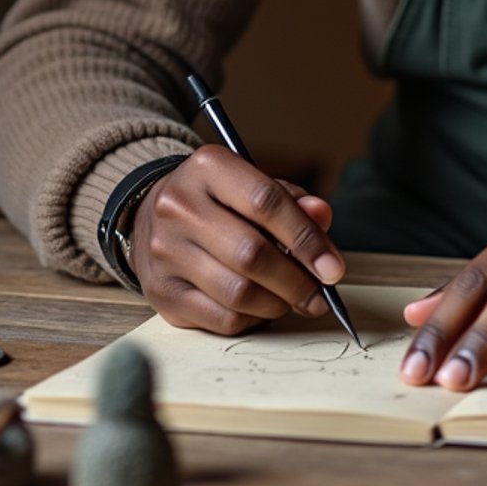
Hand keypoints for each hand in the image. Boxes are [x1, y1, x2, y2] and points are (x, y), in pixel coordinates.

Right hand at [129, 144, 346, 334]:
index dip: (306, 238)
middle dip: (297, 281)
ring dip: (278, 303)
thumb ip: (292, 201)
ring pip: (238, 292)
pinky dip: (253, 319)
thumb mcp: (253, 185)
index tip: (333, 268)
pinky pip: (221, 317)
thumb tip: (322, 217)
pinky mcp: (161, 291)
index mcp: (208, 167)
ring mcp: (164, 251)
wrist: (153, 216)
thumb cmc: (218, 201)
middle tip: (319, 294)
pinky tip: (263, 307)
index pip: (266, 202)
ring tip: (294, 299)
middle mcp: (179, 205)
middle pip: (252, 254)